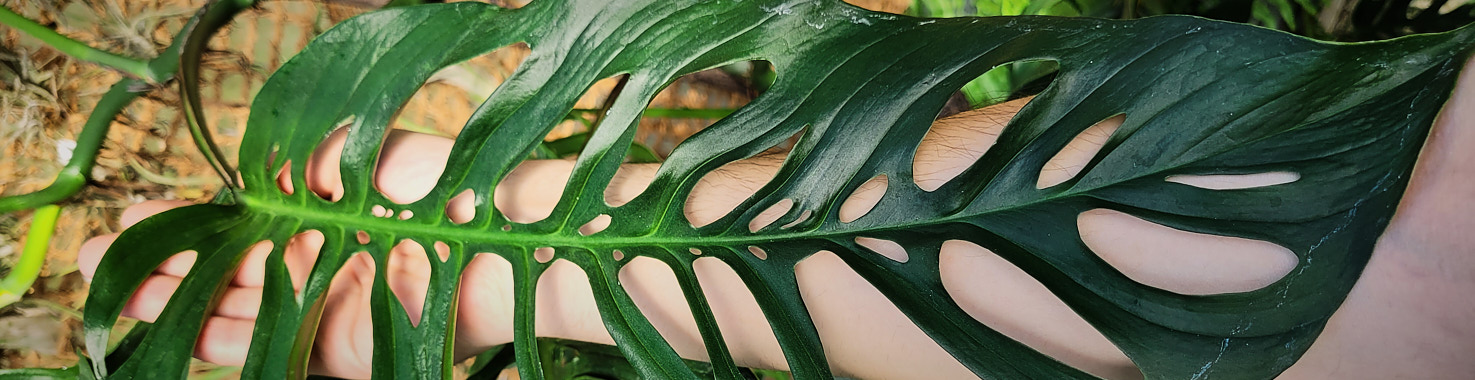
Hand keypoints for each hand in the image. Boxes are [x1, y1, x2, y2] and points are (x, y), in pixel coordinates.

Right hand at [76, 131, 525, 377]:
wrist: (512, 239)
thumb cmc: (450, 183)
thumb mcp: (368, 156)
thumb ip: (310, 162)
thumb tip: (259, 169)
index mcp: (324, 218)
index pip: (241, 227)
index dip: (186, 228)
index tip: (131, 220)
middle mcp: (318, 265)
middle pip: (225, 273)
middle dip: (163, 269)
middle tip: (95, 261)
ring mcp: (325, 308)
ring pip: (235, 313)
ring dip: (176, 308)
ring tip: (113, 297)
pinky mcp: (340, 350)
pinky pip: (272, 351)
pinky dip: (224, 345)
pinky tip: (180, 334)